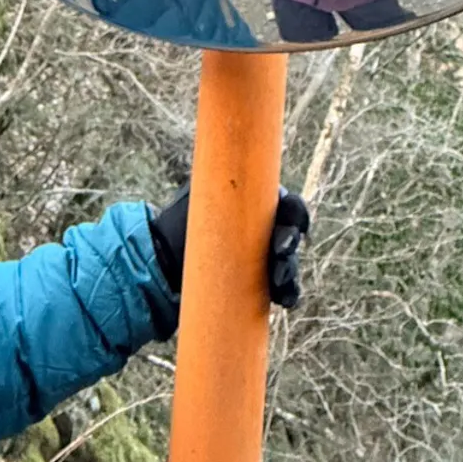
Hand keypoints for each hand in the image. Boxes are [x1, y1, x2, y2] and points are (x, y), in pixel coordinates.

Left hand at [149, 184, 312, 308]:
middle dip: (290, 242)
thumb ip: (216, 182)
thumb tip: (224, 160)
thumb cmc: (182, 221)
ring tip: (279, 282)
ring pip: (290, 262)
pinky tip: (285, 300)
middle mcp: (267, 227)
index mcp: (259, 202)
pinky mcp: (259, 282)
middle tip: (279, 252)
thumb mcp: (197, 197)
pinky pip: (282, 288)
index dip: (295, 212)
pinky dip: (287, 293)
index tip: (290, 221)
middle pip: (291, 233)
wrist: (166, 260)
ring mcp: (265, 256)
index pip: (288, 204)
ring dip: (290, 271)